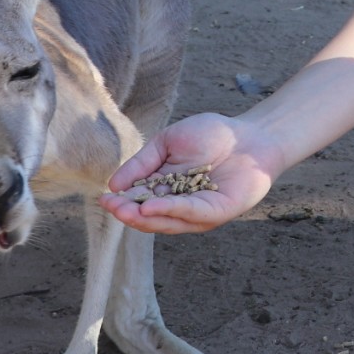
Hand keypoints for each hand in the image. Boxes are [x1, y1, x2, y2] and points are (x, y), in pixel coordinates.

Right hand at [101, 113, 279, 234]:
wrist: (249, 134)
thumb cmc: (211, 135)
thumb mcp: (168, 143)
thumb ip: (143, 163)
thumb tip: (114, 184)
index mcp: (166, 189)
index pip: (140, 199)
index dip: (122, 201)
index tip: (104, 198)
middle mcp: (180, 205)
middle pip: (150, 215)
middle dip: (129, 212)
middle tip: (111, 207)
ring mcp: (198, 212)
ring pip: (167, 220)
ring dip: (145, 217)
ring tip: (125, 211)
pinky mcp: (216, 212)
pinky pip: (190, 213)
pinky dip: (170, 210)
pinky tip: (151, 206)